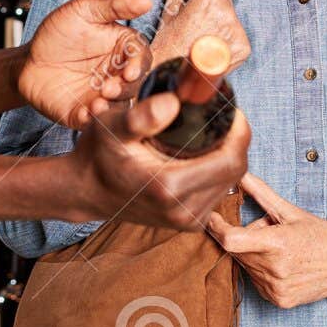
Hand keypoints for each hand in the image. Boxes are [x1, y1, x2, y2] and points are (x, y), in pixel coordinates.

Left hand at [16, 0, 152, 128]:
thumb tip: (146, 1)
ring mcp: (103, 97)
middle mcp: (118, 76)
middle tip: (110, 88)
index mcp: (123, 49)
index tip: (129, 71)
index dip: (138, 65)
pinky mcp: (84, 114)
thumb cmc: (58, 32)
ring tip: (98, 103)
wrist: (28, 59)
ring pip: (118, 108)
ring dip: (112, 107)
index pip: (141, 58)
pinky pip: (93, 122)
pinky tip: (85, 115)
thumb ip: (115, 5)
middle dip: (125, 89)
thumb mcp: (84, 10)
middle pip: (134, 86)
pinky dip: (92, 120)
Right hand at [72, 93, 249, 229]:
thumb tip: (174, 102)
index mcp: (169, 187)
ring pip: (230, 181)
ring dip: (228, 153)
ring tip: (213, 129)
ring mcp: (188, 220)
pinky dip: (218, 168)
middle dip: (236, 139)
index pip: (229, 160)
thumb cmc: (98, 155)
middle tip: (223, 113)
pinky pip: (218, 190)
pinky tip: (205, 151)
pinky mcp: (190, 223)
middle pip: (235, 170)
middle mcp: (183, 210)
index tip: (231, 107)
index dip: (239, 131)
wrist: (87, 190)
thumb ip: (142, 116)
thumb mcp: (112, 127)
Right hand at [149, 0, 249, 74]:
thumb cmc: (167, 46)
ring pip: (232, 17)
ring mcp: (237, 32)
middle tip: (198, 18)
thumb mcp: (168, 14)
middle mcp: (227, 13)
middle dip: (215, 3)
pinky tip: (211, 49)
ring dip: (221, 23)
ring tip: (203, 38)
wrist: (174, 79)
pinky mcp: (243, 48)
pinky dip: (227, 40)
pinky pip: (237, 35)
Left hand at [206, 173, 326, 307]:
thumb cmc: (320, 235)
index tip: (210, 217)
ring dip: (251, 254)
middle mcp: (275, 269)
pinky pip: (255, 281)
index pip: (230, 240)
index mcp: (277, 243)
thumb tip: (239, 174)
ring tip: (277, 248)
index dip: (216, 228)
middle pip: (236, 251)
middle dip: (241, 237)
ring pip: (244, 266)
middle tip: (263, 230)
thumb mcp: (290, 211)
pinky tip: (280, 264)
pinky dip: (260, 270)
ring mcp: (276, 288)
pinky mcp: (278, 300)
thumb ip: (260, 193)